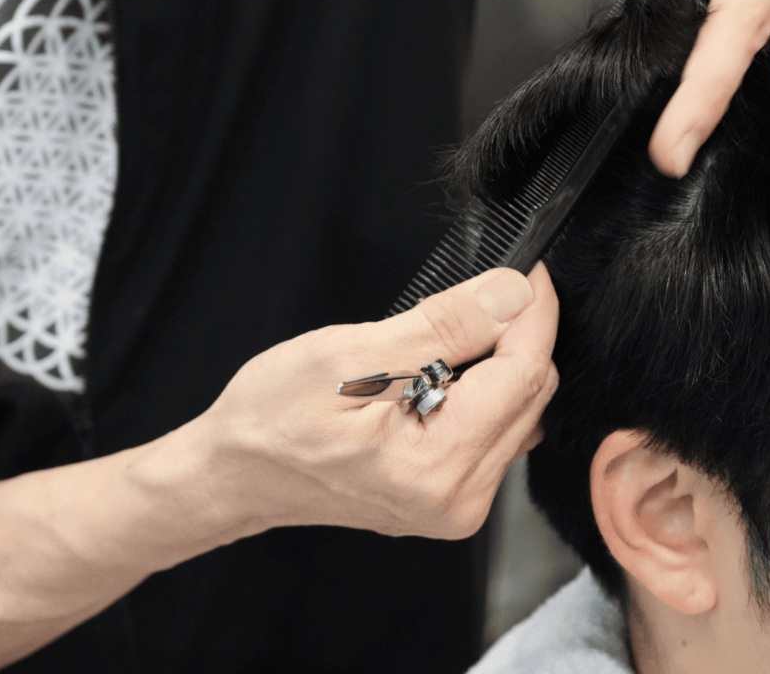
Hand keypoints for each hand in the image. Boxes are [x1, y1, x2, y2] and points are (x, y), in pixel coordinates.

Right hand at [189, 264, 558, 540]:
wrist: (236, 472)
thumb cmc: (273, 417)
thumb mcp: (351, 353)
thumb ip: (445, 325)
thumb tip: (512, 293)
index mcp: (436, 466)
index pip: (524, 372)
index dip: (533, 310)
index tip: (526, 267)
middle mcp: (459, 497)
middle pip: (531, 391)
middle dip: (518, 331)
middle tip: (485, 289)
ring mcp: (458, 502)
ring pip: (520, 407)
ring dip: (501, 358)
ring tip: (451, 333)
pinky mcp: (453, 494)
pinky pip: (498, 426)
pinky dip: (485, 387)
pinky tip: (447, 368)